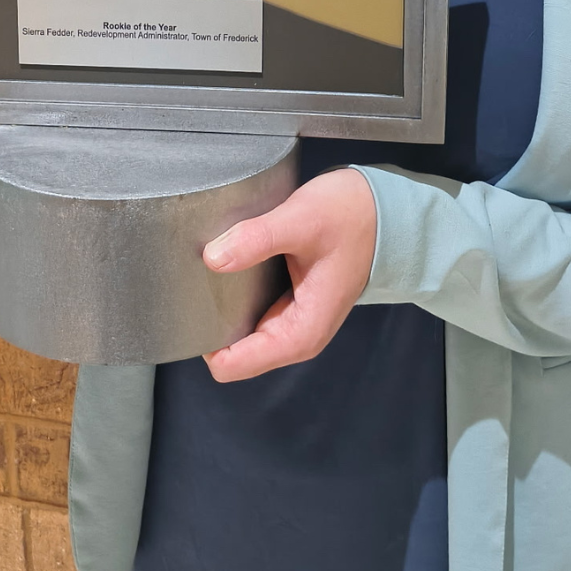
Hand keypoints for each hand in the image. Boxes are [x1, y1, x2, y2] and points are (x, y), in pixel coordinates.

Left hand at [202, 168, 376, 381]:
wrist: (382, 205)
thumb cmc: (350, 215)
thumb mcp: (301, 220)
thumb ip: (257, 239)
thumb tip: (212, 258)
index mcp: (301, 332)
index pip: (233, 365)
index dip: (205, 340)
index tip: (187, 304)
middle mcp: (296, 334)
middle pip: (231, 351)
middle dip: (208, 322)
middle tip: (190, 281)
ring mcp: (293, 318)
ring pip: (238, 330)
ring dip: (219, 307)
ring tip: (202, 270)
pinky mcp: (290, 300)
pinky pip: (248, 309)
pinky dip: (232, 293)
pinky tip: (224, 263)